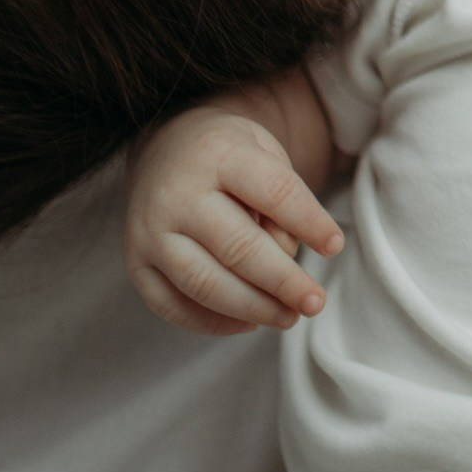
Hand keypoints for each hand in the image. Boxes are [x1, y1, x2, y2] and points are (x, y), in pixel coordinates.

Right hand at [125, 104, 346, 335]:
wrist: (165, 149)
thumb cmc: (229, 157)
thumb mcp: (264, 153)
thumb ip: (281, 199)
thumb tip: (287, 258)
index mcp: (217, 154)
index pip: (273, 191)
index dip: (309, 222)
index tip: (335, 246)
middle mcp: (177, 194)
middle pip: (238, 248)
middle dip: (283, 282)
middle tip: (315, 302)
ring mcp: (149, 231)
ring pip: (204, 283)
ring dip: (253, 308)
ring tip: (289, 316)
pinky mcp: (135, 264)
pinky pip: (172, 306)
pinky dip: (214, 323)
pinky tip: (249, 322)